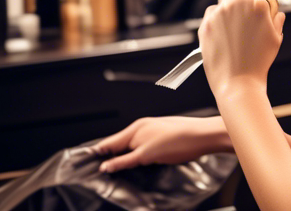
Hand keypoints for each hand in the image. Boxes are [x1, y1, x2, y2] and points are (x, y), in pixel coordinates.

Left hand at [93, 116, 224, 172]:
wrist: (201, 134)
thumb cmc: (187, 133)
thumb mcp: (164, 133)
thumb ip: (147, 139)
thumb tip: (136, 152)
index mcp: (142, 124)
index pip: (116, 137)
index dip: (103, 147)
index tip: (92, 154)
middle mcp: (139, 129)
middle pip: (115, 144)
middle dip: (104, 154)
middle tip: (90, 163)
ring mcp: (142, 140)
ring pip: (120, 151)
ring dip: (110, 158)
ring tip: (98, 167)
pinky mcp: (147, 152)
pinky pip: (126, 160)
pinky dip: (115, 164)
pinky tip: (105, 167)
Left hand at [199, 0, 285, 97]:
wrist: (238, 82)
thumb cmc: (259, 61)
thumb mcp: (276, 38)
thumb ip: (277, 20)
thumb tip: (277, 14)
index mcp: (257, 4)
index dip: (256, 0)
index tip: (257, 9)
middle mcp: (235, 4)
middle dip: (240, 2)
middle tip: (244, 17)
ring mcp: (218, 14)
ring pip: (221, 3)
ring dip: (227, 10)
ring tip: (233, 28)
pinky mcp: (205, 25)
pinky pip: (210, 16)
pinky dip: (215, 21)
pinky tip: (223, 35)